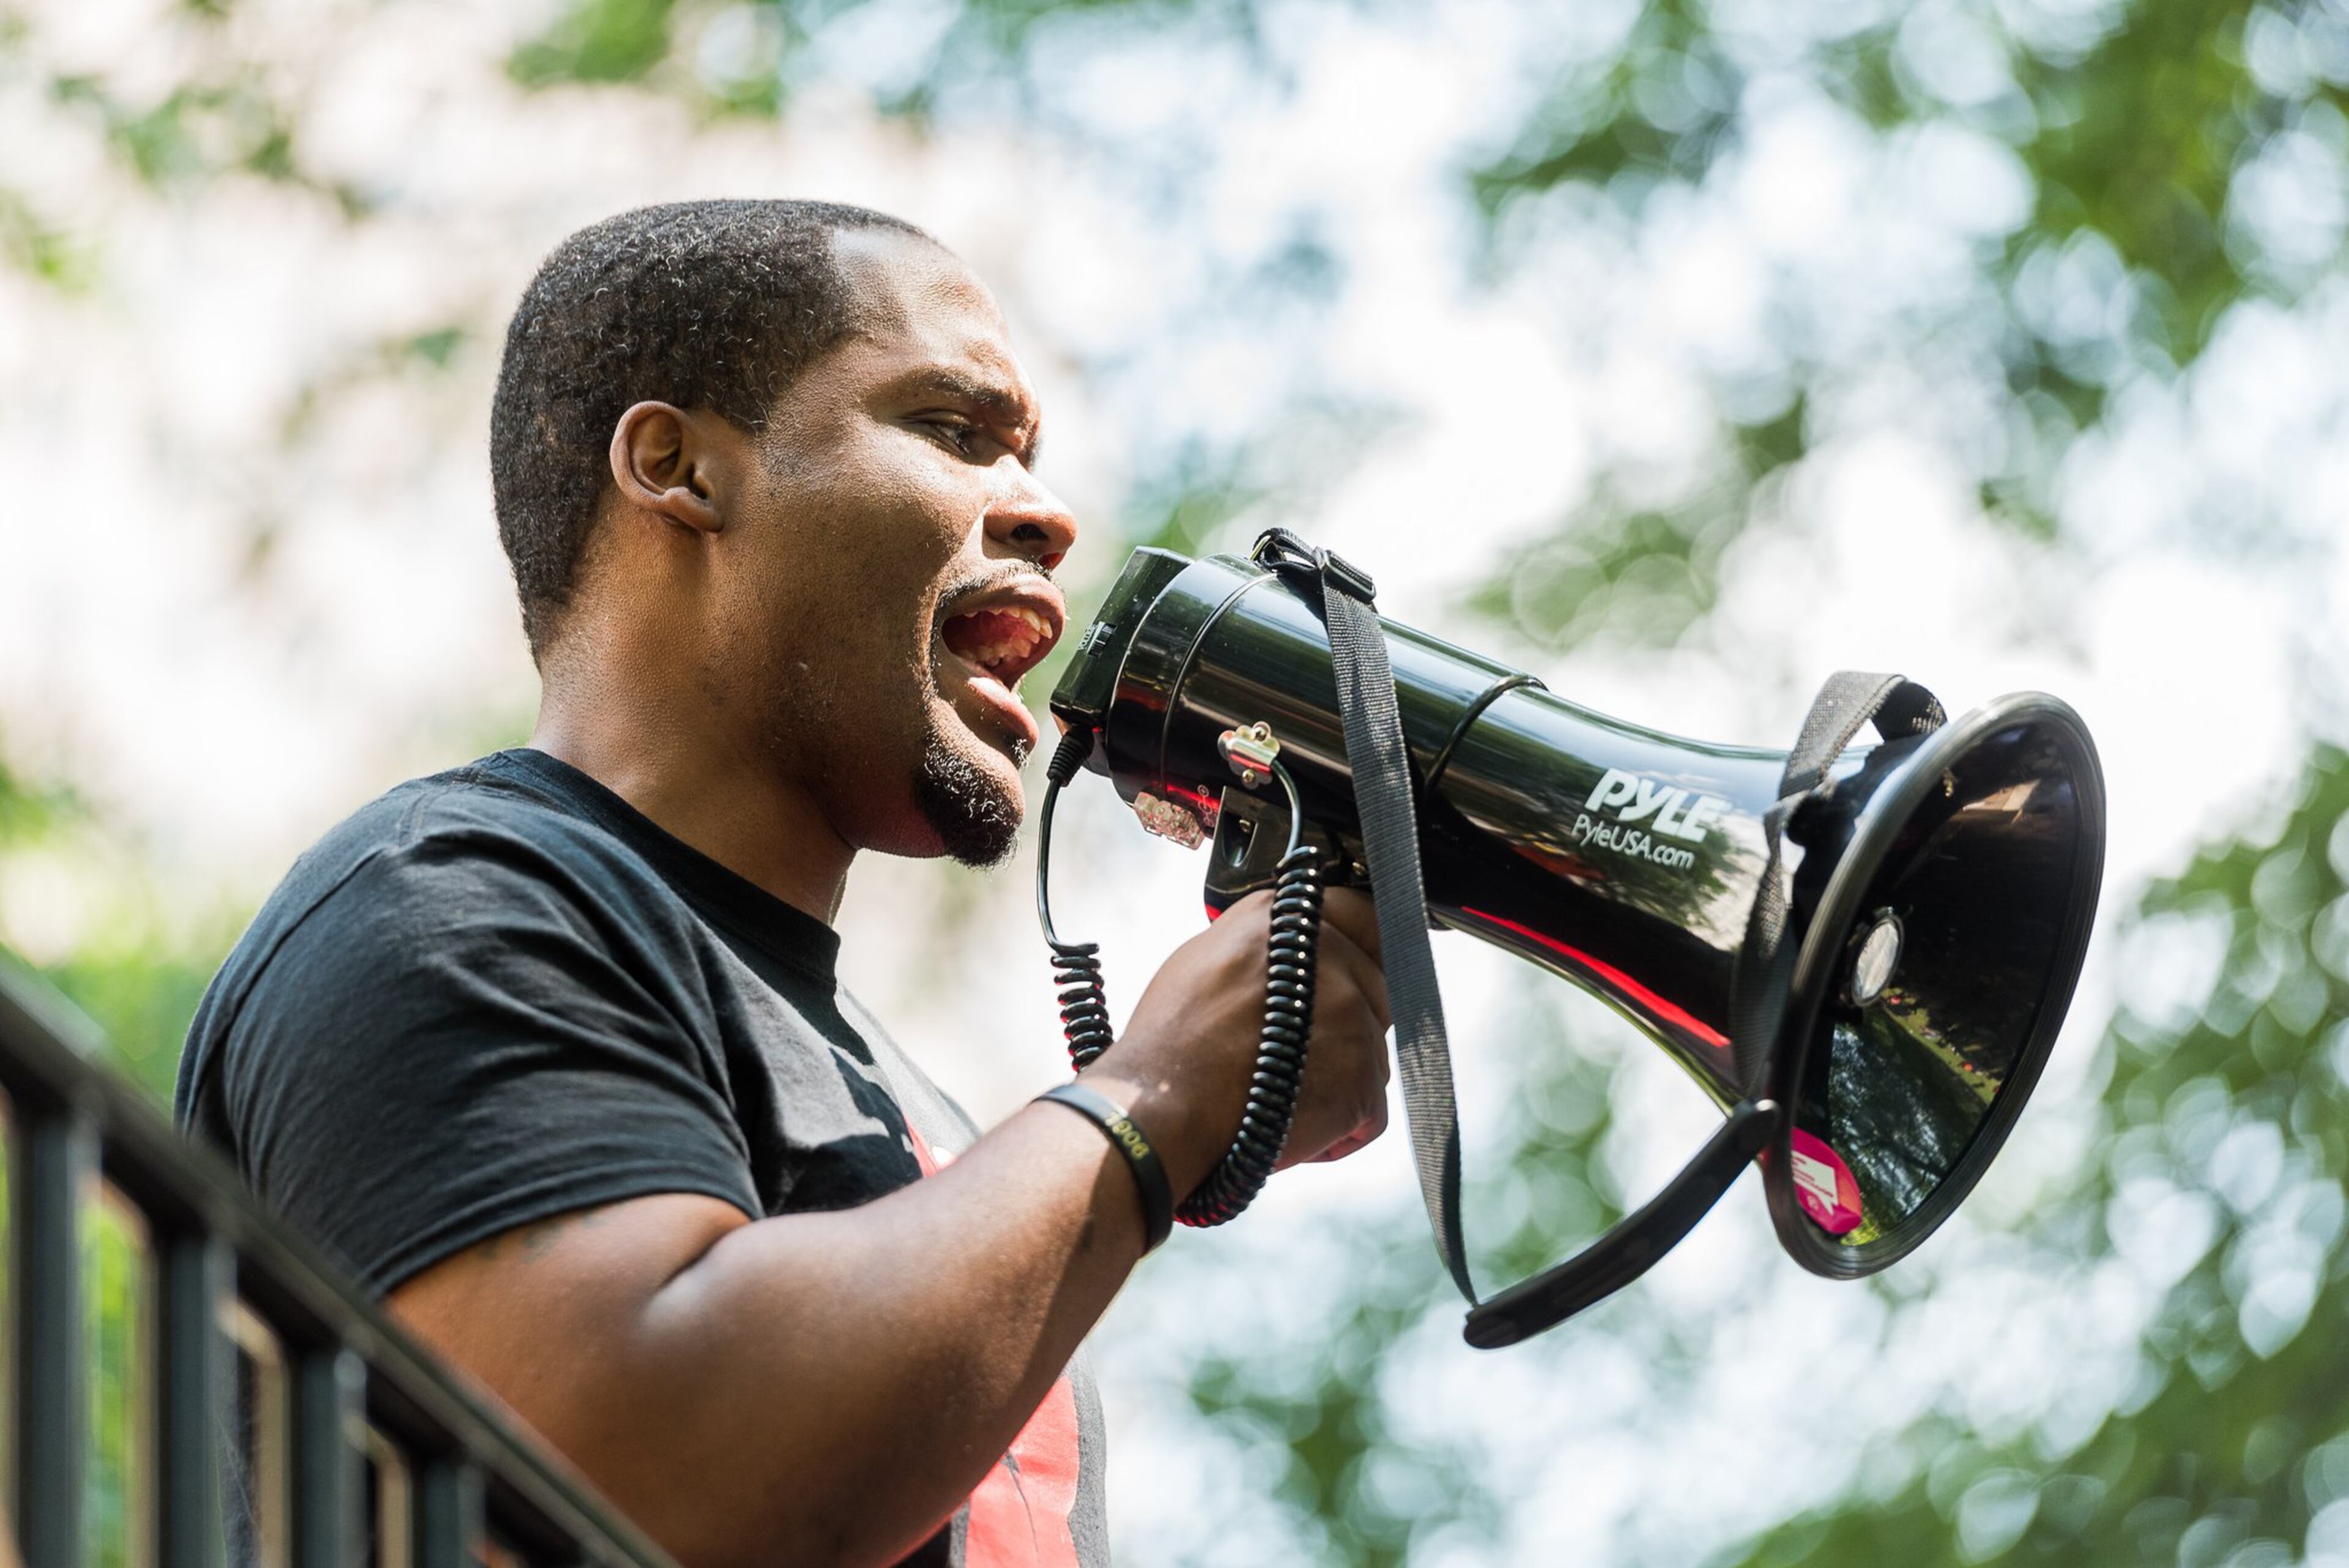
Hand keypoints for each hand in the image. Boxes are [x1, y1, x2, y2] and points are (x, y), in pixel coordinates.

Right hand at [1086, 886, 1391, 1197]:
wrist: (1161, 1107)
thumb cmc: (1170, 1042)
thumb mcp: (1207, 957)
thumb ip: (1265, 945)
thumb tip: (1296, 951)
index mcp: (1289, 918)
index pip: (1363, 917)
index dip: (1363, 955)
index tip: (1352, 981)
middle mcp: (1327, 953)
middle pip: (1376, 990)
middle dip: (1348, 1027)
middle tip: (1298, 1055)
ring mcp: (1350, 1011)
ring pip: (1373, 1054)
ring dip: (1340, 1081)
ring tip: (1281, 1093)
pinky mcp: (1362, 1071)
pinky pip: (1372, 1109)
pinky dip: (1342, 1129)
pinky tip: (1296, 1128)